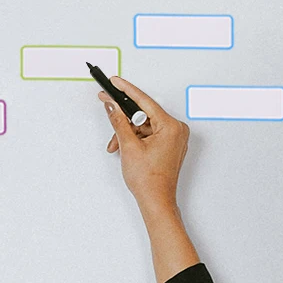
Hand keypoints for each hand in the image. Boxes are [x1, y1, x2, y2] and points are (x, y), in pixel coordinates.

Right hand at [99, 77, 189, 211]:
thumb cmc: (149, 180)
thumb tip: (112, 106)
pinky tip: (124, 146)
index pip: (144, 101)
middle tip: (107, 106)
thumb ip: (119, 122)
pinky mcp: (169, 145)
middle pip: (143, 114)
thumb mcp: (129, 146)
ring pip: (144, 125)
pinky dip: (135, 139)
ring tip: (116, 145)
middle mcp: (176, 129)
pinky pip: (149, 134)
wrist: (156, 201)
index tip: (115, 81)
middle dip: (123, 120)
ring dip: (127, 133)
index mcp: (170, 127)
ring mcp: (173, 138)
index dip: (126, 90)